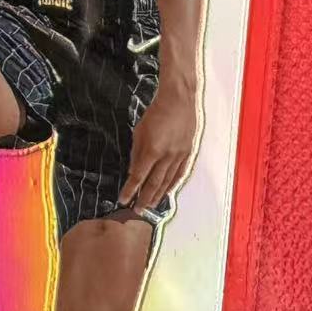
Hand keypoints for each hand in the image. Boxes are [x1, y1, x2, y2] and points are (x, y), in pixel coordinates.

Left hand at [119, 76, 200, 212]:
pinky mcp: (188, 153)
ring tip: (150, 206)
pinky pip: (179, 174)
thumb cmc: (155, 112)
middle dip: (144, 198)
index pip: (139, 176)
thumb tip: (133, 172)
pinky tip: (167, 192)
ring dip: (158, 196)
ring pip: (168, 182)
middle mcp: (167, 156)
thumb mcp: (139, 131)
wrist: (178, 100)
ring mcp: (179, 156)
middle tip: (137, 210)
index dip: (130, 190)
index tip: (123, 199)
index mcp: (153, 150)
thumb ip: (136, 153)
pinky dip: (172, 185)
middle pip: (154, 183)